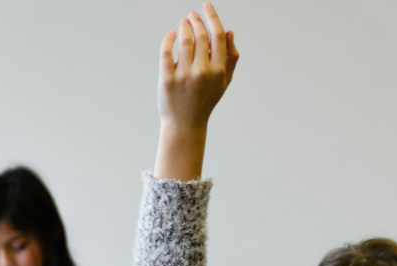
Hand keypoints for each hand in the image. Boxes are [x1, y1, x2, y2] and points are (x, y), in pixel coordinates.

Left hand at [154, 2, 238, 180]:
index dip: (212, 17)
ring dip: (183, 27)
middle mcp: (202, 72)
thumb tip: (229, 32)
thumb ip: (230, 57)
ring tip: (183, 23)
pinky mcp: (168, 80)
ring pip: (184, 40)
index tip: (205, 5)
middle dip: (196, 20)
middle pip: (200, 35)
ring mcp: (184, 76)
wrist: (185, 124)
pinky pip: (166, 52)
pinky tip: (171, 35)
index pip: (217, 36)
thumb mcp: (223, 82)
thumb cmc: (206, 100)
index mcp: (218, 71)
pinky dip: (168, 39)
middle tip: (191, 15)